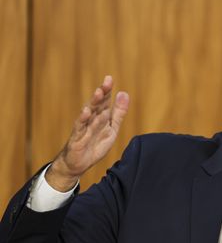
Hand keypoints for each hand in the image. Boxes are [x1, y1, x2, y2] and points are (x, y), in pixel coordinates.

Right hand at [46, 75, 129, 191]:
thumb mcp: (112, 129)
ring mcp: (83, 128)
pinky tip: (86, 112)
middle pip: (97, 104)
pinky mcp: (77, 138)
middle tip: (107, 82)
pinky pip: (80, 128)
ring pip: (88, 113)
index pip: (104, 101)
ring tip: (99, 92)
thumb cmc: (95, 145)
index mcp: (100, 117)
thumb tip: (124, 93)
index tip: (109, 78)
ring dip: (93, 103)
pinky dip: (83, 119)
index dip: (107, 91)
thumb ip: (118, 113)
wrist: (79, 164)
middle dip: (102, 93)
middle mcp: (91, 120)